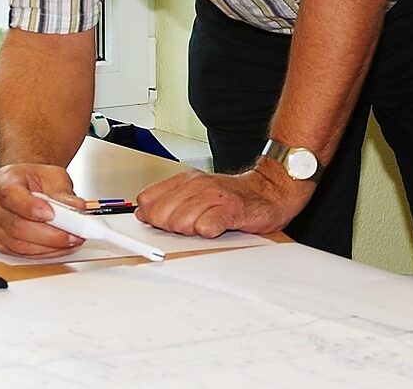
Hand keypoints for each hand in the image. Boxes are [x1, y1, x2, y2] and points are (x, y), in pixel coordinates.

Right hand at [0, 162, 87, 256]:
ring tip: (72, 240)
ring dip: (50, 246)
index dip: (31, 207)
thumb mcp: (53, 176)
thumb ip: (64, 193)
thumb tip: (77, 208)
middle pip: (17, 226)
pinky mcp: (1, 244)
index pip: (11, 195)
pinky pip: (22, 254)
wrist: (27, 186)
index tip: (52, 214)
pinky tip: (60, 247)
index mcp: (4, 181)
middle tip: (74, 233)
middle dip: (50, 234)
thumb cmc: (36, 180)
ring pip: (20, 245)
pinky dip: (45, 253)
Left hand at [135, 165, 313, 238]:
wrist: (270, 192)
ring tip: (207, 225)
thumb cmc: (234, 198)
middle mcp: (197, 185)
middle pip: (162, 216)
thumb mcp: (197, 194)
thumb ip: (168, 201)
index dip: (153, 218)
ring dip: (192, 231)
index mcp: (185, 181)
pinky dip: (209, 232)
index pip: (148, 201)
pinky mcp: (231, 209)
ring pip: (182, 223)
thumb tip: (142, 212)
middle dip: (172, 228)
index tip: (162, 224)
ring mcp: (214, 196)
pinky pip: (207, 227)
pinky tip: (217, 229)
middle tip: (192, 225)